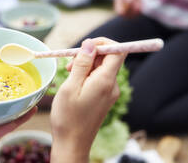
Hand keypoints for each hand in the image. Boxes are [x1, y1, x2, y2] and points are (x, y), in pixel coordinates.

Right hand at [50, 38, 125, 162]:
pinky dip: (87, 75)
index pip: (118, 51)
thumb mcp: (70, 86)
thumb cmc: (68, 117)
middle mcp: (112, 86)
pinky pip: (99, 78)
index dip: (104, 42)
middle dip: (89, 54)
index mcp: (105, 81)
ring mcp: (109, 92)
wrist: (72, 144)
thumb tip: (90, 44)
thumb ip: (82, 64)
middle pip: (108, 58)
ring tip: (69, 74)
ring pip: (102, 68)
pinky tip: (74, 83)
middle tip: (69, 63)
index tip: (86, 45)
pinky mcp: (104, 98)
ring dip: (86, 65)